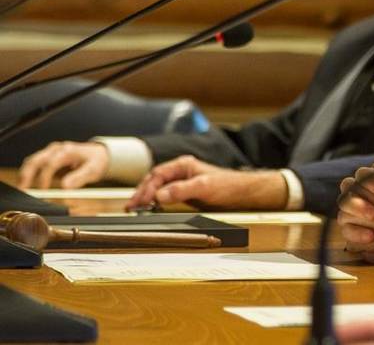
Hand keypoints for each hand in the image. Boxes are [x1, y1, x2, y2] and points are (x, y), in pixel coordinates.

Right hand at [18, 141, 109, 188]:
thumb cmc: (95, 161)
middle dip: (27, 174)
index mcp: (68, 151)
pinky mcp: (47, 157)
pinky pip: (33, 164)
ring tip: (22, 188)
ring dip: (25, 174)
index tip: (43, 190)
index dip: (45, 177)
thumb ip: (80, 177)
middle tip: (23, 189)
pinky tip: (25, 184)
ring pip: (32, 161)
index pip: (52, 163)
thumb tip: (65, 187)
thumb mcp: (93, 169)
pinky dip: (27, 173)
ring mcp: (50, 152)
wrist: (98, 154)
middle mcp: (57, 149)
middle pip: (37, 159)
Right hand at [125, 155, 287, 210]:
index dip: (147, 188)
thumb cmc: (227, 185)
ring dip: (145, 198)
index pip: (158, 174)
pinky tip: (149, 209)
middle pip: (154, 180)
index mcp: (184, 165)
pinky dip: (154, 202)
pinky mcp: (184, 193)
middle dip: (141, 193)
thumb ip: (182, 190)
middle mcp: (180, 172)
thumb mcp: (204, 187)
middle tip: (130, 207)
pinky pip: (164, 196)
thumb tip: (160, 195)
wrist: (242, 193)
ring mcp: (181, 183)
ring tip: (134, 209)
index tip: (141, 201)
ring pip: (157, 188)